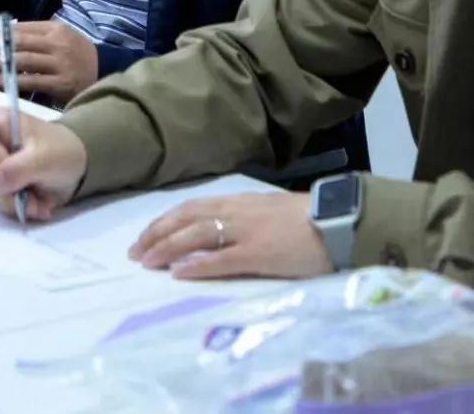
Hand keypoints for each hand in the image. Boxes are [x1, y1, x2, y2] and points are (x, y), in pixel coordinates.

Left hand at [0, 20, 98, 103]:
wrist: (103, 72)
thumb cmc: (75, 54)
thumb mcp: (59, 37)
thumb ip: (35, 38)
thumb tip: (0, 40)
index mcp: (54, 28)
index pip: (19, 28)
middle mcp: (56, 44)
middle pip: (18, 43)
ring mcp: (59, 63)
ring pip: (22, 62)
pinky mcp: (61, 83)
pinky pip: (32, 81)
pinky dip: (11, 80)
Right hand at [0, 108, 87, 220]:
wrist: (78, 166)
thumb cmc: (62, 150)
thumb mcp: (44, 158)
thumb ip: (18, 168)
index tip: (13, 169)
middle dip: (7, 192)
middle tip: (32, 199)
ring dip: (15, 204)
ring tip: (39, 205)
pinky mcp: (1, 185)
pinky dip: (18, 209)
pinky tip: (38, 207)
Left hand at [129, 192, 331, 280]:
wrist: (338, 220)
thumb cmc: (307, 218)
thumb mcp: (267, 211)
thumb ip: (242, 218)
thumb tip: (219, 232)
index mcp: (238, 201)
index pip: (191, 207)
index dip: (165, 221)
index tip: (145, 235)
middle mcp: (236, 212)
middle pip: (186, 217)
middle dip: (157, 233)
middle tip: (135, 251)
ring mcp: (246, 232)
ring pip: (196, 235)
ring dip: (167, 247)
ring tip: (147, 261)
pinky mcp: (259, 254)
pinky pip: (220, 258)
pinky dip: (197, 264)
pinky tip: (178, 273)